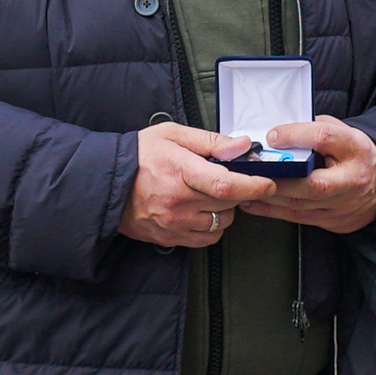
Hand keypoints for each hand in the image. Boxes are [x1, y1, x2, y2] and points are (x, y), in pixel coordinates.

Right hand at [119, 123, 277, 248]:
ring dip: (224, 210)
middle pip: (228, 204)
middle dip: (238, 192)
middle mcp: (178, 201)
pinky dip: (212, 227)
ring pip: (221, 223)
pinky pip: (206, 239)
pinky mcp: (170, 238)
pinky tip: (201, 212)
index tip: (269, 183)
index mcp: (180, 171)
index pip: (227, 184)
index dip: (254, 185)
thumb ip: (210, 141)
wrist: (106, 184)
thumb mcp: (173, 135)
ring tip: (209, 194)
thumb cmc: (140, 156)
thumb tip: (241, 145)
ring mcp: (174, 223)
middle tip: (227, 179)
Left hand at [238, 115, 375, 234]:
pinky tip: (253, 202)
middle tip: (253, 170)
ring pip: (301, 204)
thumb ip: (314, 128)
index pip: (325, 138)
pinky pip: (297, 217)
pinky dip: (271, 210)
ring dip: (269, 196)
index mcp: (355, 149)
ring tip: (245, 186)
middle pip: (313, 182)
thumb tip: (279, 131)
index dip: (296, 135)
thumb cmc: (354, 154)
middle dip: (279, 178)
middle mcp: (352, 180)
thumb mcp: (343, 132)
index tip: (272, 135)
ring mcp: (343, 205)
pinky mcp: (332, 221)